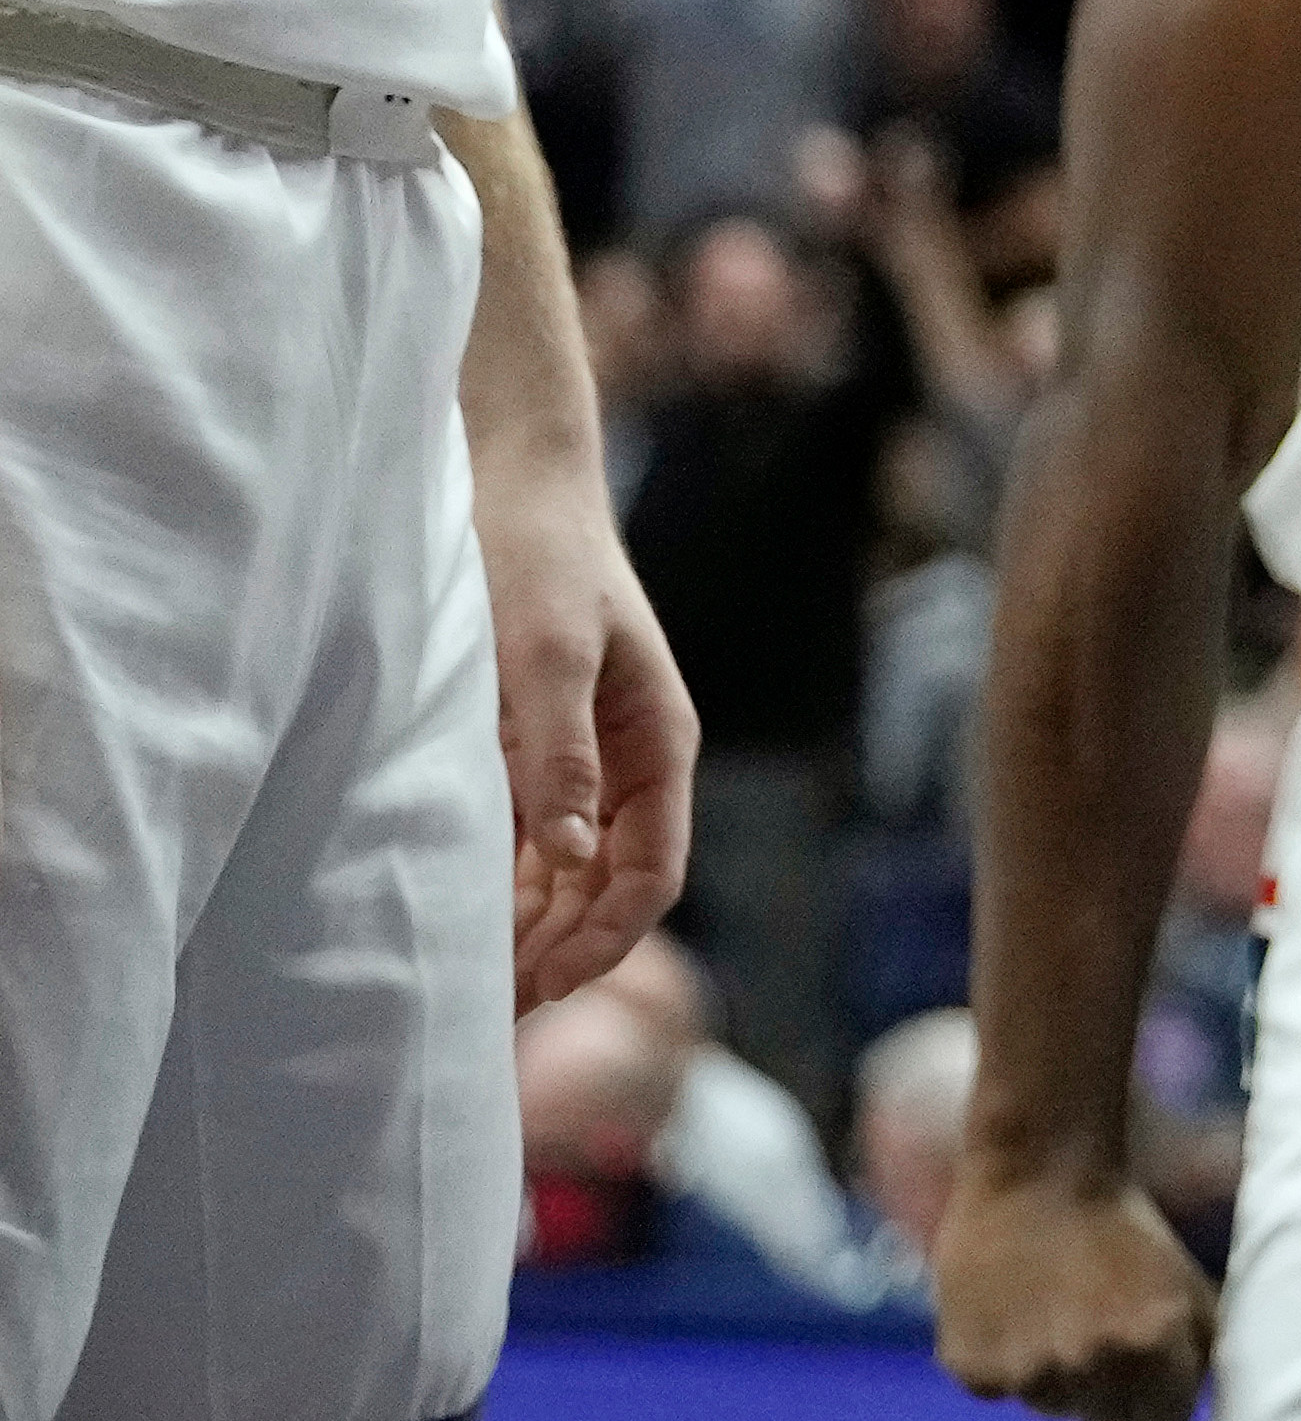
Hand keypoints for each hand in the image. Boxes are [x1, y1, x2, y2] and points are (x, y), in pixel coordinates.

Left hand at [480, 450, 692, 1005]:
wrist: (511, 479)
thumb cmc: (537, 557)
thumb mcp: (550, 652)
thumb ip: (560, 750)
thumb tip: (573, 854)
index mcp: (657, 743)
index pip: (653, 872)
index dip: (606, 940)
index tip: (542, 986)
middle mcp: (626, 761)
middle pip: (610, 886)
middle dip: (561, 952)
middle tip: (486, 1010)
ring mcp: (579, 755)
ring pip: (567, 871)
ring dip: (528, 927)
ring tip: (466, 981)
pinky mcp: (531, 743)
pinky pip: (526, 836)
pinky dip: (500, 883)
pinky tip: (455, 910)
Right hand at [933, 1166, 1217, 1419]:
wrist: (1038, 1173)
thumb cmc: (1124, 1225)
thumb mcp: (1187, 1284)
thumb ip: (1196, 1353)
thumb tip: (1190, 1395)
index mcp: (1150, 1348)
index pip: (1162, 1418)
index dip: (1156, 1397)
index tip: (1147, 1374)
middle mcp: (1088, 1368)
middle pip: (1102, 1416)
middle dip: (1108, 1387)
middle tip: (1095, 1326)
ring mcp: (1024, 1374)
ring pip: (1047, 1402)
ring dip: (1054, 1372)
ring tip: (1053, 1310)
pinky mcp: (971, 1369)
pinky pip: (996, 1387)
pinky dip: (1002, 1361)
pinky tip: (1012, 1311)